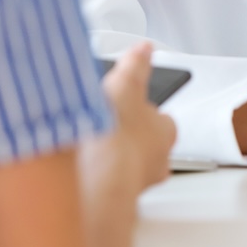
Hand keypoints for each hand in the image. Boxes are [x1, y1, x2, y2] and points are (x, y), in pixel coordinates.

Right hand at [83, 43, 175, 191]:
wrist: (98, 177)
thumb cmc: (118, 135)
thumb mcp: (125, 84)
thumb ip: (135, 65)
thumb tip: (144, 49)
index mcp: (165, 132)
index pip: (163, 120)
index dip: (146, 112)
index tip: (132, 106)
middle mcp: (157, 162)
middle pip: (148, 146)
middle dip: (130, 138)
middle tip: (108, 128)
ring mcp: (137, 183)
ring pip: (129, 169)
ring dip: (113, 160)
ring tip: (90, 147)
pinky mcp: (114, 197)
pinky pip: (109, 185)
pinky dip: (97, 177)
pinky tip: (81, 168)